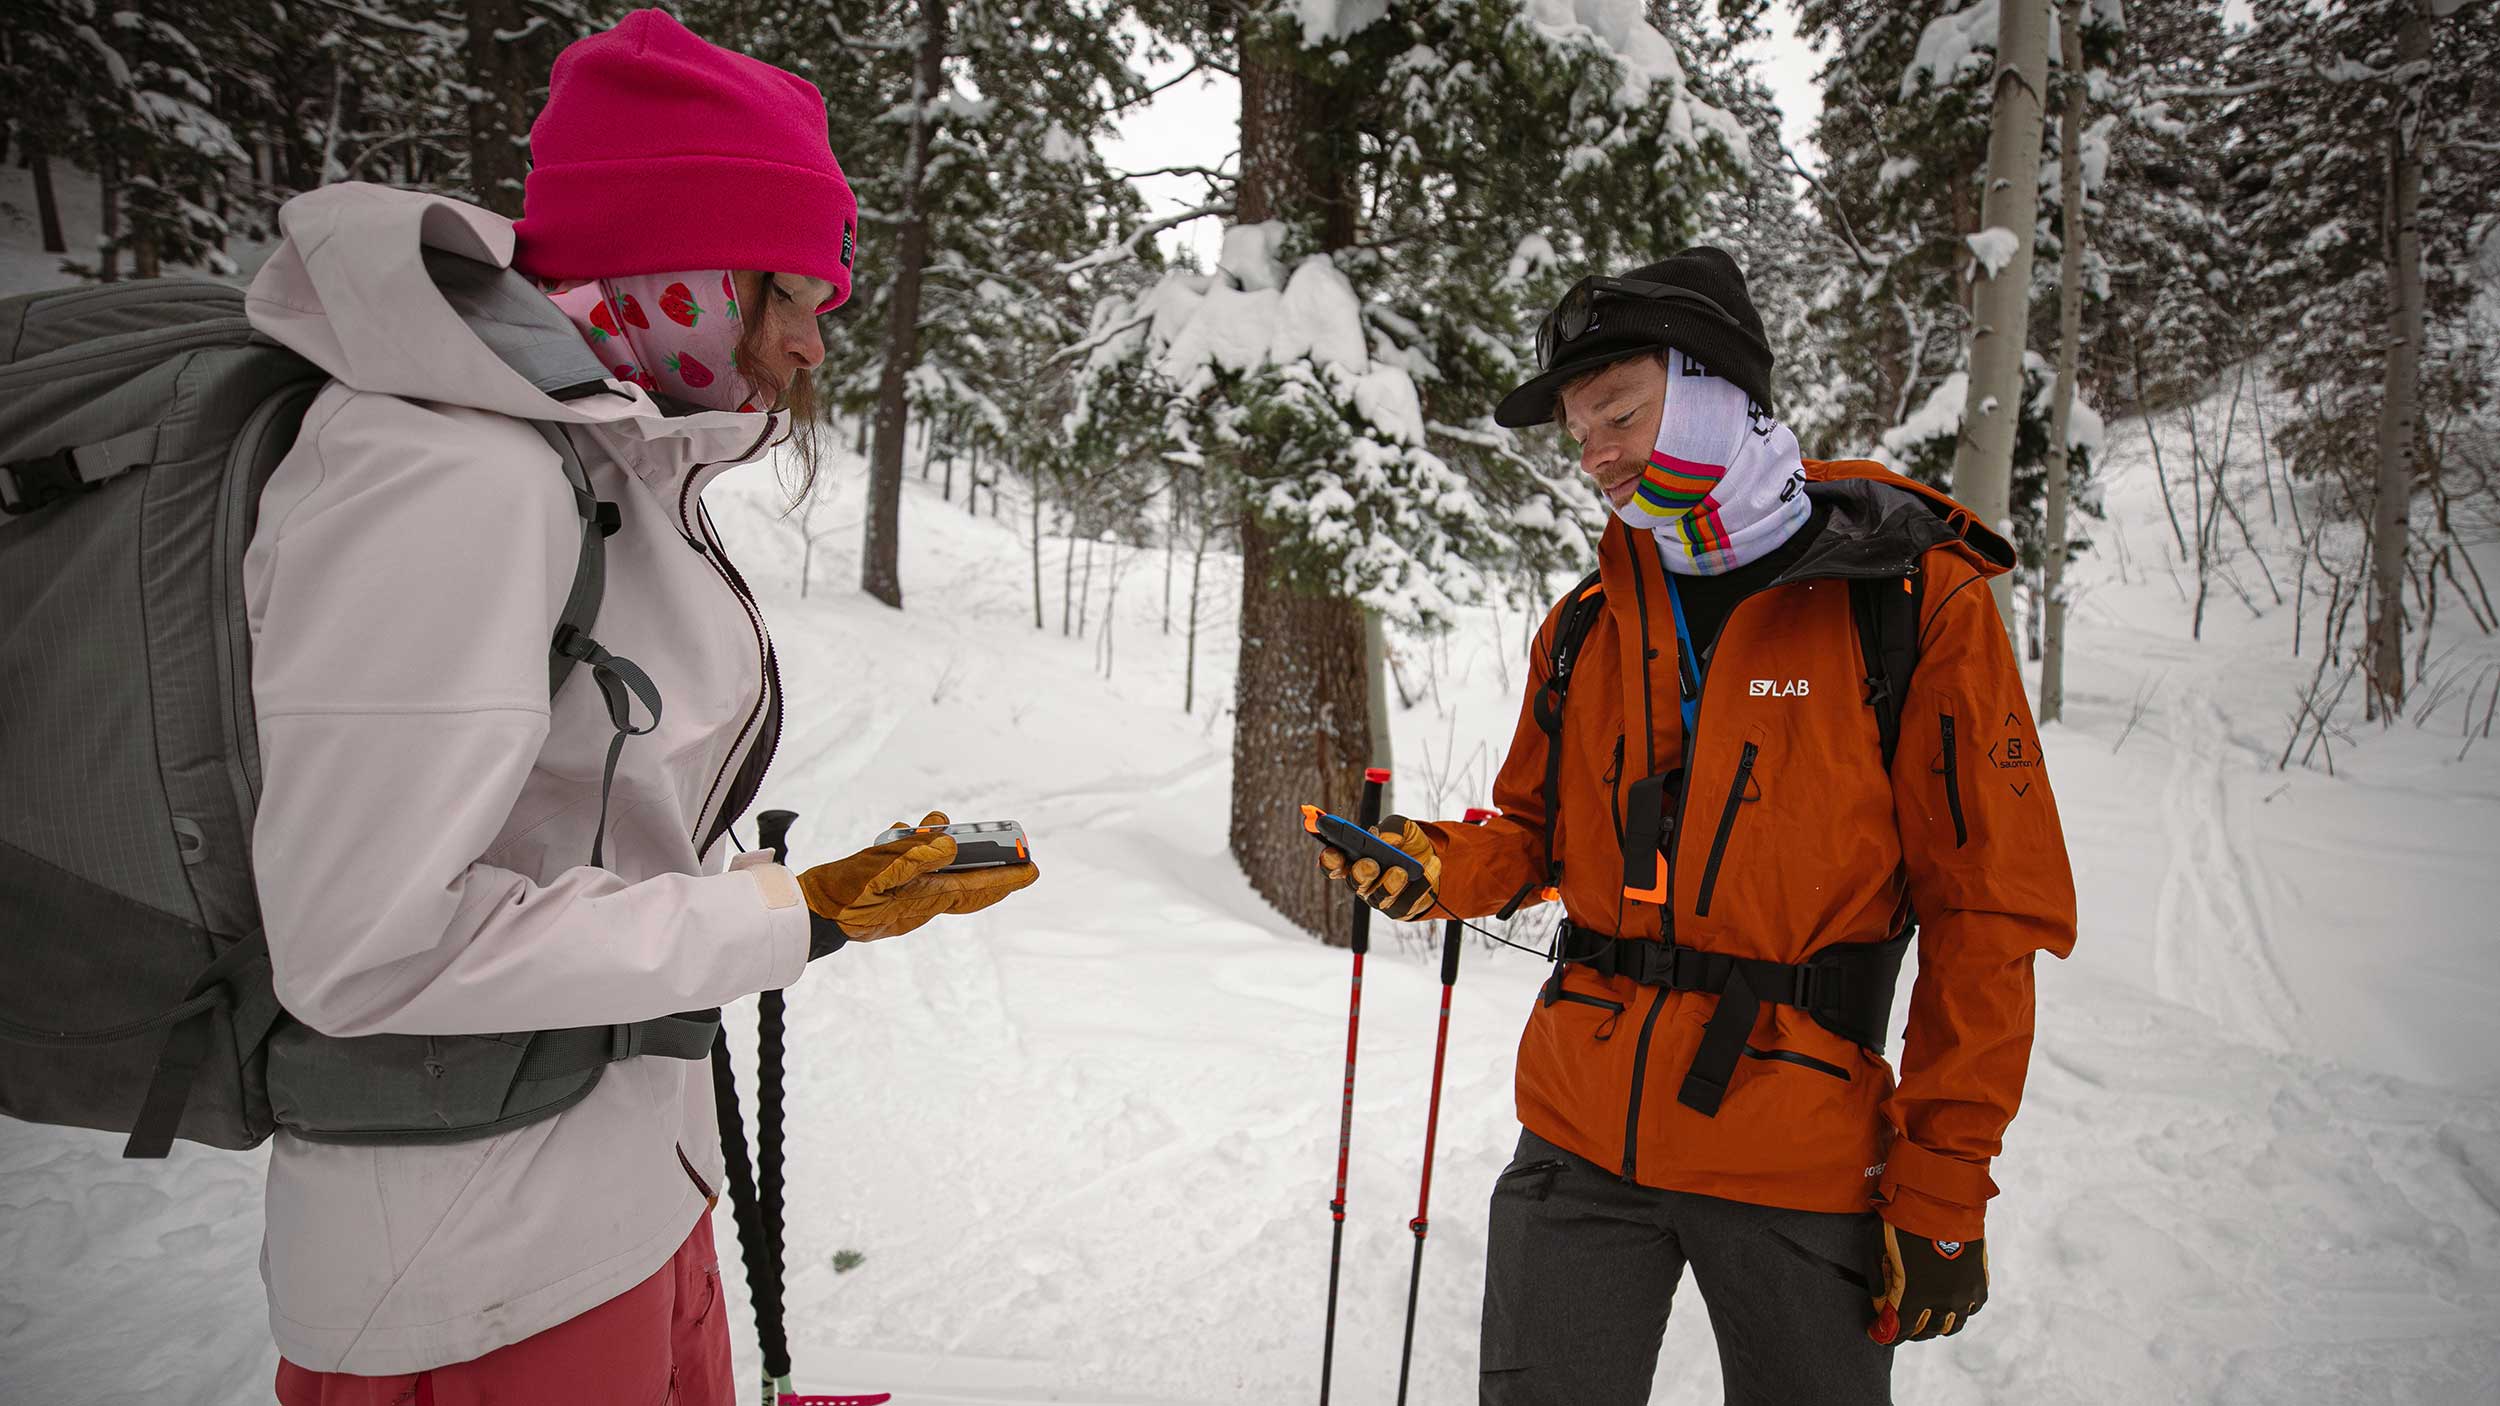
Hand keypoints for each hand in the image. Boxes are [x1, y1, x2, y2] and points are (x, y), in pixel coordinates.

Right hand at [795, 811, 1039, 943]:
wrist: (807, 915)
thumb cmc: (840, 894)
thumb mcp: (877, 871)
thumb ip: (914, 857)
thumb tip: (951, 846)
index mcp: (924, 898)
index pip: (975, 886)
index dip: (1006, 878)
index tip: (1032, 869)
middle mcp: (920, 903)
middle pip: (962, 882)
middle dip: (984, 864)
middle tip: (1007, 850)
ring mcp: (904, 901)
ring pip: (935, 872)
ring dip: (940, 849)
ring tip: (939, 825)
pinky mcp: (886, 895)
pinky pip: (910, 872)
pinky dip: (912, 852)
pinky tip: (901, 835)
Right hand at [1314, 813, 1441, 920]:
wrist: (1432, 858)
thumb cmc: (1405, 842)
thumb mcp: (1401, 826)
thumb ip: (1390, 828)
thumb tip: (1382, 839)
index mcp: (1352, 858)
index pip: (1332, 863)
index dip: (1329, 860)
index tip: (1334, 851)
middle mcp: (1361, 881)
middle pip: (1353, 882)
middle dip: (1361, 873)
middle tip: (1371, 864)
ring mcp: (1378, 897)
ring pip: (1378, 896)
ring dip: (1390, 883)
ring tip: (1402, 870)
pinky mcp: (1399, 910)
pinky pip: (1406, 902)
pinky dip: (1420, 884)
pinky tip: (1432, 865)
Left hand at [1868, 1220, 1985, 1343]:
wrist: (1940, 1197)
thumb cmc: (1902, 1220)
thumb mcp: (1876, 1249)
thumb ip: (1877, 1282)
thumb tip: (1881, 1305)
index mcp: (1915, 1296)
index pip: (1899, 1332)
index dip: (1885, 1335)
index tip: (1878, 1332)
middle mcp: (1943, 1301)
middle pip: (1925, 1331)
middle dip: (1909, 1330)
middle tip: (1900, 1323)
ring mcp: (1965, 1293)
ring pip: (1951, 1325)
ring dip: (1935, 1324)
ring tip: (1925, 1315)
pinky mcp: (1980, 1282)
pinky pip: (1972, 1308)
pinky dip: (1959, 1310)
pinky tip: (1948, 1302)